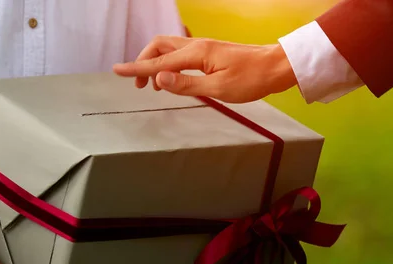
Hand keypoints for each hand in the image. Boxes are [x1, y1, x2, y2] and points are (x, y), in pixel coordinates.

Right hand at [113, 36, 297, 102]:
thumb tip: (159, 79)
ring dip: (155, 62)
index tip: (116, 71)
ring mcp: (203, 47)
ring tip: (152, 86)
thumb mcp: (218, 89)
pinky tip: (172, 79)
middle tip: (138, 85)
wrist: (276, 66)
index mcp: (196, 54)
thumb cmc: (252, 80)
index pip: (158, 62)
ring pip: (169, 47)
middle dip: (143, 62)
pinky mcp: (209, 52)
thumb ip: (186, 85)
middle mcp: (197, 46)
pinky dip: (168, 63)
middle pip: (159, 46)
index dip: (136, 69)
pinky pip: (180, 52)